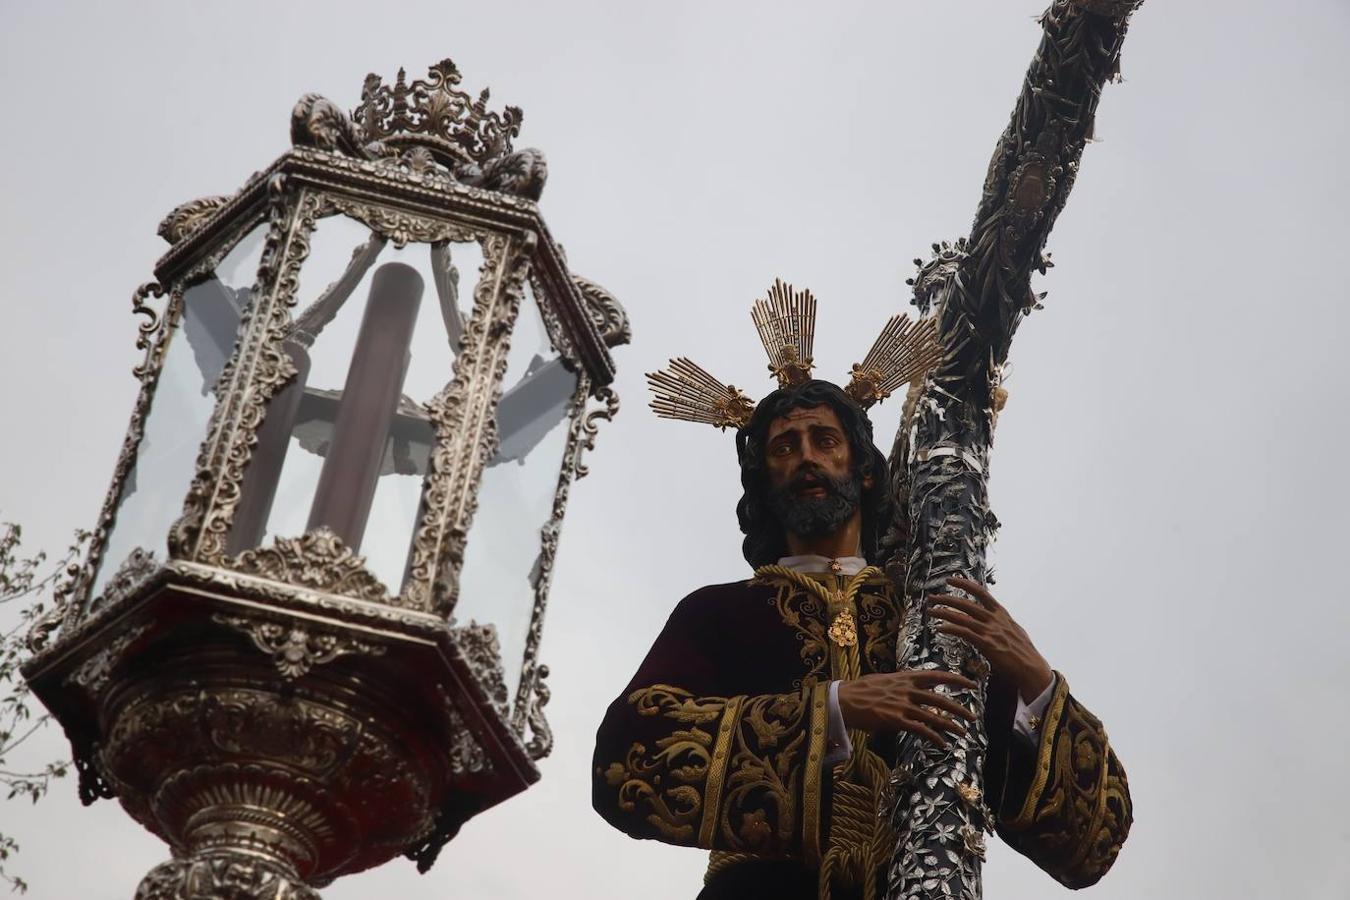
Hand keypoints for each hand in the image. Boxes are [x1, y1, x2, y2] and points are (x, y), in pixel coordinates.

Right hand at [836, 670, 976, 747]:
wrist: (843, 700)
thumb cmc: (860, 690)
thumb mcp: (884, 680)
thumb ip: (900, 683)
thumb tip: (909, 686)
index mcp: (905, 677)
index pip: (936, 676)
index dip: (956, 680)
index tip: (971, 683)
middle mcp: (907, 690)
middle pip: (939, 699)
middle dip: (958, 708)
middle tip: (973, 716)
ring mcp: (902, 705)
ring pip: (933, 716)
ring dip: (950, 726)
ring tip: (963, 733)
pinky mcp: (896, 720)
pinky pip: (920, 730)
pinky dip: (934, 737)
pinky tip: (942, 744)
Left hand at [928, 576, 1052, 702]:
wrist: (1032, 669)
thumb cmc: (1025, 653)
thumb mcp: (1016, 631)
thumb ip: (1004, 623)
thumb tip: (998, 618)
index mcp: (1002, 613)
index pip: (981, 592)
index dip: (964, 584)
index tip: (951, 579)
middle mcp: (995, 619)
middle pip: (966, 604)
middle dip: (947, 598)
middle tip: (932, 597)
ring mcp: (990, 631)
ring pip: (961, 617)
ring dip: (943, 612)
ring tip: (930, 611)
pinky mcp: (986, 644)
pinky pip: (964, 632)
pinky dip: (950, 628)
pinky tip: (940, 628)